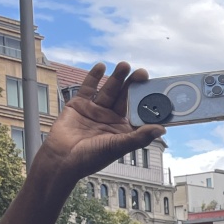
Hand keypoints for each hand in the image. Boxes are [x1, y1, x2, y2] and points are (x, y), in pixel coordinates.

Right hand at [31, 62, 163, 182]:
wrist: (61, 158)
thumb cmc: (90, 158)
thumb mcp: (118, 147)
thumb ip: (139, 137)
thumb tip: (162, 129)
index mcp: (124, 129)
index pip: (138, 112)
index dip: (147, 102)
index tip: (157, 90)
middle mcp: (111, 118)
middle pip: (125, 98)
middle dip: (133, 85)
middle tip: (142, 73)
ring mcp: (96, 110)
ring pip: (109, 90)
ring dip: (117, 78)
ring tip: (125, 66)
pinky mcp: (79, 104)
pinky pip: (88, 88)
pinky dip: (94, 77)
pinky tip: (101, 66)